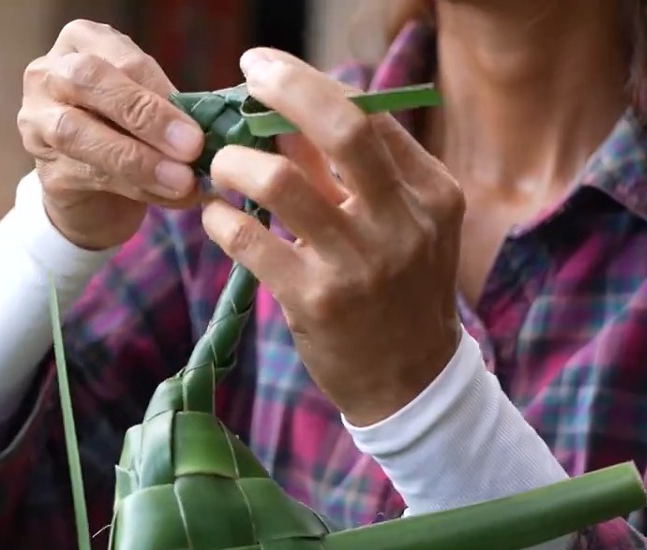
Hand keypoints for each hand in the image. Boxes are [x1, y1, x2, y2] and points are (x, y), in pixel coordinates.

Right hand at [18, 20, 205, 250]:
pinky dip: (137, 189)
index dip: (161, 91)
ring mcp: (37, 122)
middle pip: (89, 81)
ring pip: (80, 133)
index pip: (121, 58)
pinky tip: (170, 198)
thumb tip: (209, 125)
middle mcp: (48, 75)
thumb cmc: (125, 134)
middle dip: (144, 115)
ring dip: (139, 159)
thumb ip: (167, 106)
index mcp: (81, 43)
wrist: (94, 196)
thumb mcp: (146, 107)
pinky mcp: (45, 170)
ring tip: (181, 180)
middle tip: (191, 146)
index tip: (200, 124)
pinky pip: (89, 176)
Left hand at [201, 48, 464, 425]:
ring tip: (220, 165)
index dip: (311, 83)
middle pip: (343, 128)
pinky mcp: (316, 302)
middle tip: (248, 75)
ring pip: (281, 182)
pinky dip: (221, 219)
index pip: (369, 115)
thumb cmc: (397, 292)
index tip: (269, 69)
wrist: (408, 381)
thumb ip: (350, 175)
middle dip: (286, 89)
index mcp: (431, 194)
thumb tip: (288, 118)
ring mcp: (359, 264)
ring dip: (236, 162)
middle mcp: (403, 223)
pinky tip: (215, 215)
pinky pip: (251, 241)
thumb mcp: (399, 226)